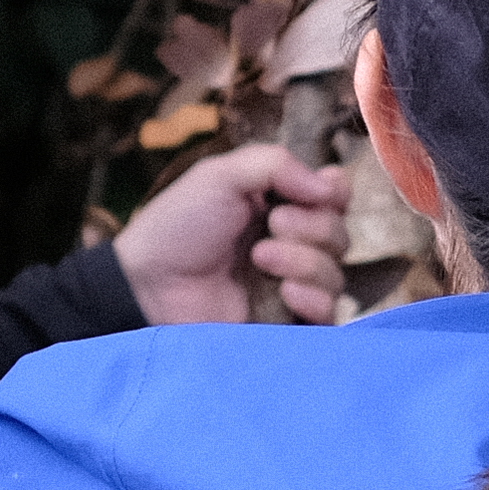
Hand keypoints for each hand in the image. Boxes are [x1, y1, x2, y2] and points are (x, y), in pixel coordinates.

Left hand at [115, 143, 350, 325]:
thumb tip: (330, 188)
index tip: (312, 193)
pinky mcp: (287, 324)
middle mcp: (291, 244)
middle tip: (271, 226)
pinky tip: (285, 292)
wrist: (149, 286)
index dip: (333, 194)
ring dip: (304, 260)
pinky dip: (314, 298)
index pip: (335, 197)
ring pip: (336, 274)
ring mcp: (290, 286)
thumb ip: (276, 165)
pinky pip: (328, 315)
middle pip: (340, 235)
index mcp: (280, 205)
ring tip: (260, 259)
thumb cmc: (177, 227)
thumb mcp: (220, 176)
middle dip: (312, 227)